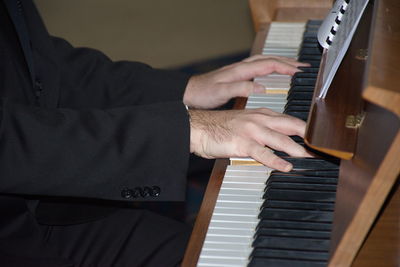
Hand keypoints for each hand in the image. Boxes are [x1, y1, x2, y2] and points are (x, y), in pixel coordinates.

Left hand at [183, 55, 308, 108]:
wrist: (190, 93)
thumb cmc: (203, 93)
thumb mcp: (221, 93)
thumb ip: (241, 89)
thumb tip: (261, 88)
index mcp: (240, 71)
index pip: (268, 64)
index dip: (285, 67)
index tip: (299, 71)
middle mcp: (241, 68)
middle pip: (269, 60)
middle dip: (287, 62)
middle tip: (302, 67)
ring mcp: (239, 71)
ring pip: (264, 62)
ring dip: (279, 63)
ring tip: (293, 67)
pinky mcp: (236, 76)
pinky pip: (258, 67)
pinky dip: (269, 67)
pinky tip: (272, 73)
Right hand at [189, 108, 309, 171]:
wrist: (199, 127)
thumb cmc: (220, 127)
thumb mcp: (245, 123)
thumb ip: (262, 130)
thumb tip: (278, 141)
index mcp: (261, 114)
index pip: (288, 120)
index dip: (305, 128)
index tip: (316, 137)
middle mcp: (259, 119)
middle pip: (290, 126)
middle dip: (308, 135)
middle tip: (321, 146)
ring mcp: (251, 130)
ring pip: (279, 139)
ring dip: (296, 148)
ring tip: (309, 156)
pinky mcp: (242, 142)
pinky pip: (262, 152)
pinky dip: (275, 160)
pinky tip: (285, 166)